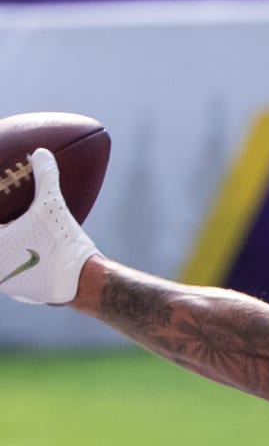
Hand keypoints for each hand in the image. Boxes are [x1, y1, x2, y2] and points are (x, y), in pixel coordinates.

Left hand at [0, 148, 97, 304]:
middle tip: (11, 226)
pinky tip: (26, 257)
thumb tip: (42, 152)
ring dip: (8, 253)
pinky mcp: (20, 292)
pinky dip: (14, 265)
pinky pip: (12, 275)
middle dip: (4, 234)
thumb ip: (44, 179)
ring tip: (16, 242)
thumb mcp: (53, 206)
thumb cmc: (62, 244)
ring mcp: (5, 283)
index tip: (1, 210)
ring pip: (1, 265)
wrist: (84, 284)